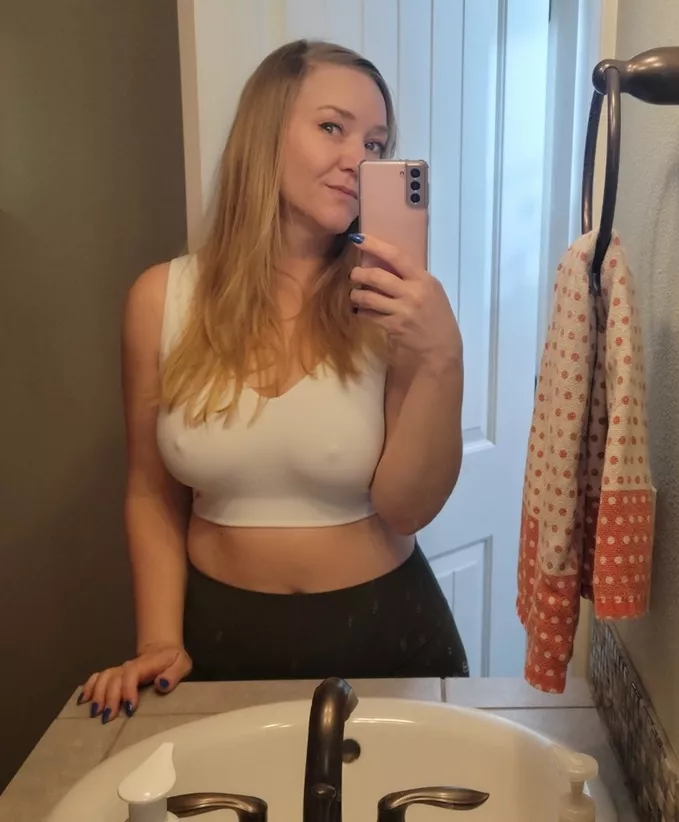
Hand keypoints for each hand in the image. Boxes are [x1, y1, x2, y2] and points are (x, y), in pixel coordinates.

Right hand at [76, 642, 192, 722]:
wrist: (163, 649)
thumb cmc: (173, 660)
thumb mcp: (182, 664)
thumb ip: (174, 674)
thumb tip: (161, 684)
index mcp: (145, 664)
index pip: (131, 674)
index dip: (128, 690)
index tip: (129, 709)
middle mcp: (129, 666)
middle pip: (114, 678)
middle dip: (109, 698)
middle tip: (107, 718)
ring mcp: (120, 669)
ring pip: (103, 678)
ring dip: (97, 694)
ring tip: (94, 713)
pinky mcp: (114, 674)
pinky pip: (97, 677)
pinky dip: (89, 687)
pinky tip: (83, 700)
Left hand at [348, 234, 461, 366]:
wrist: (441, 348)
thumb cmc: (436, 316)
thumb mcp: (431, 291)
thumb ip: (411, 278)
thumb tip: (384, 264)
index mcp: (423, 280)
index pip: (397, 256)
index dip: (375, 246)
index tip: (358, 239)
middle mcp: (413, 293)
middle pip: (377, 276)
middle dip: (359, 274)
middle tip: (354, 275)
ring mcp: (402, 311)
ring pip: (369, 297)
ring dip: (357, 295)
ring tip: (355, 295)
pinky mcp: (393, 327)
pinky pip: (370, 315)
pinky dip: (362, 311)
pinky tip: (361, 310)